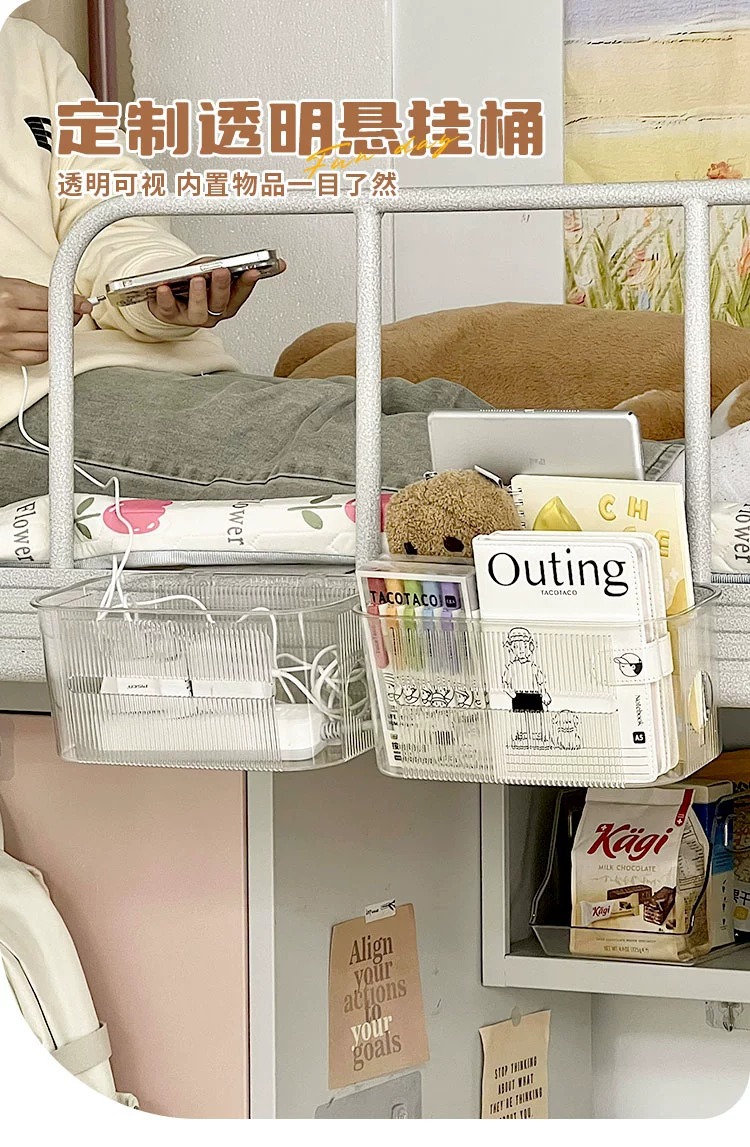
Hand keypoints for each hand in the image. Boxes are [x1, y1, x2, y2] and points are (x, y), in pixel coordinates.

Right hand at [0, 277, 92, 366]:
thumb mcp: (6, 284)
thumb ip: (35, 293)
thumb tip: (65, 299)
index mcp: (8, 295)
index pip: (52, 301)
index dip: (72, 302)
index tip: (82, 304)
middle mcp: (7, 319)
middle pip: (53, 322)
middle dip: (68, 318)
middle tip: (72, 314)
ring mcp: (6, 340)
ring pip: (48, 341)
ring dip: (59, 335)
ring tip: (59, 327)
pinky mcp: (6, 356)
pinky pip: (37, 357)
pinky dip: (47, 350)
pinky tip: (46, 341)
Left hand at [147, 261, 286, 329]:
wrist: (170, 296)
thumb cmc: (197, 285)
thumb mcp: (218, 273)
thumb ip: (239, 267)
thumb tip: (278, 264)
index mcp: (227, 304)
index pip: (240, 295)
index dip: (247, 283)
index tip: (253, 270)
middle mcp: (212, 314)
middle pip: (220, 304)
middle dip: (222, 287)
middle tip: (222, 271)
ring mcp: (192, 317)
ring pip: (198, 311)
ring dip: (198, 295)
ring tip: (197, 279)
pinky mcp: (170, 315)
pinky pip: (168, 310)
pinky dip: (166, 299)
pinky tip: (164, 287)